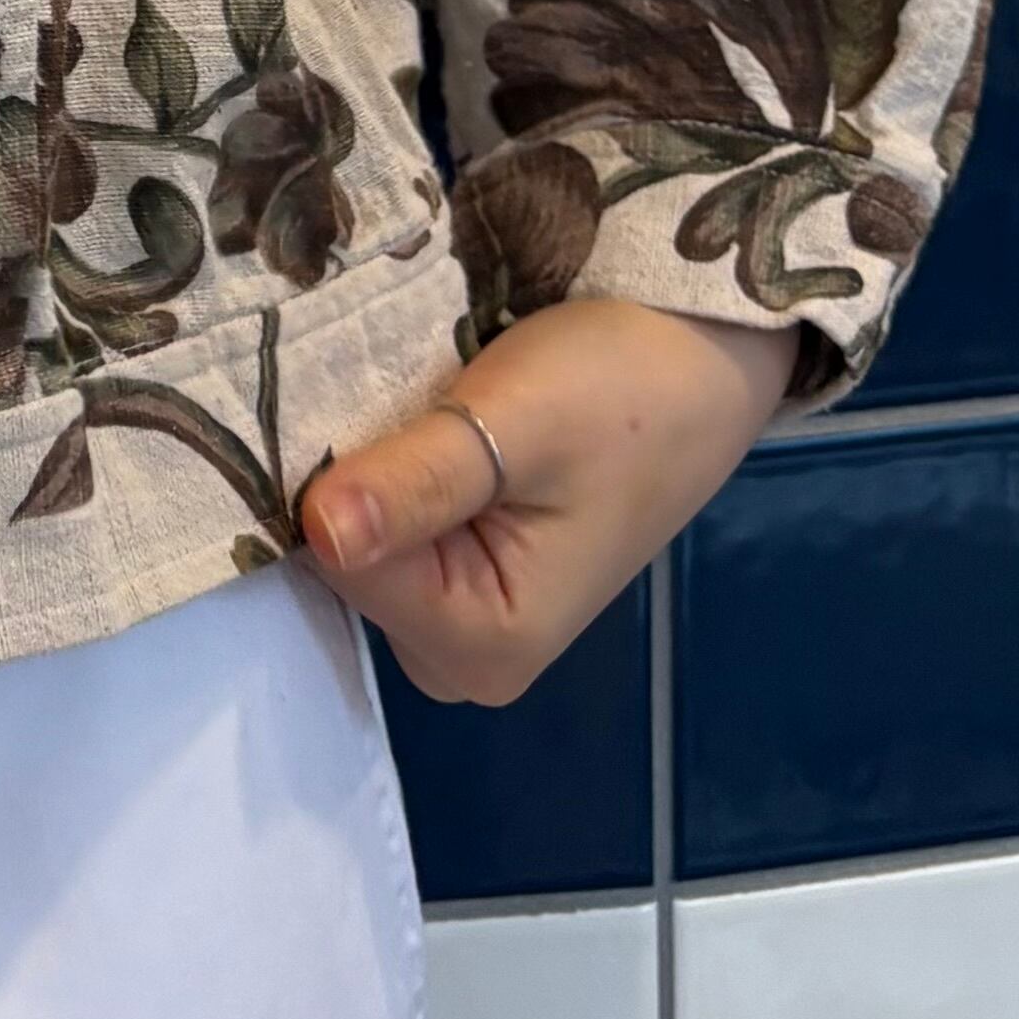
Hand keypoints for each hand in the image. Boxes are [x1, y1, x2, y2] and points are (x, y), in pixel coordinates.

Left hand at [299, 295, 803, 705]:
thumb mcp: (517, 424)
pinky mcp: (464, 574)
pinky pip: (386, 534)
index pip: (343, 571)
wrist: (697, 359)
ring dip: (362, 478)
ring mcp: (464, 621)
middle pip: (343, 569)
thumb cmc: (622, 390)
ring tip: (402, 402)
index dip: (339, 487)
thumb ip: (417, 483)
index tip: (364, 413)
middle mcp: (468, 659)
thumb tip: (321, 531)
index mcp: (485, 648)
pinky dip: (383, 480)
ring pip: (358, 547)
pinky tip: (407, 424)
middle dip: (346, 487)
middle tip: (387, 401)